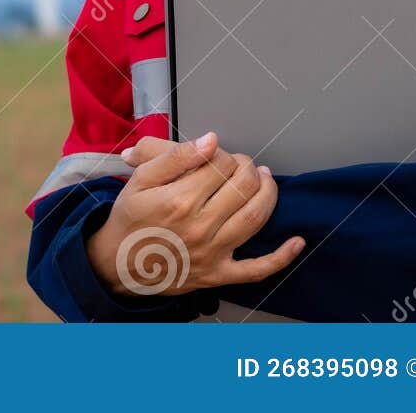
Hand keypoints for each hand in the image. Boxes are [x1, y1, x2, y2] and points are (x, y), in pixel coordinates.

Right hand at [85, 131, 303, 297]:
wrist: (117, 263)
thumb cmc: (130, 218)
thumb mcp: (141, 178)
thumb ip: (174, 156)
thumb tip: (210, 141)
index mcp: (179, 199)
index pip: (220, 164)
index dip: (223, 153)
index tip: (216, 155)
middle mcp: (200, 226)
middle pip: (243, 186)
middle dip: (248, 167)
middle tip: (241, 164)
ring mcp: (213, 252)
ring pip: (255, 217)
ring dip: (269, 193)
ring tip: (265, 180)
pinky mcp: (219, 275)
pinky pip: (257, 269)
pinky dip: (281, 257)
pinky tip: (297, 242)